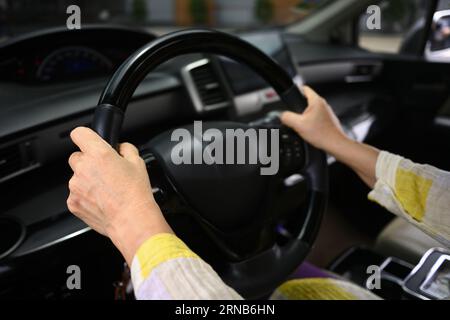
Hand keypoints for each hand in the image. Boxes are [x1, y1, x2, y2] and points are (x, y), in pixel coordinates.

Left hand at [67, 127, 171, 263]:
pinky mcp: (73, 202)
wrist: (131, 220)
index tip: (88, 141)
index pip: (79, 133)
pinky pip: (76, 194)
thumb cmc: (136, 194)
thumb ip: (126, 149)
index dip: (85, 136)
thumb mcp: (138, 163)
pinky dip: (85, 196)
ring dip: (87, 181)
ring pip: (77, 177)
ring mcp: (75, 186)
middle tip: (104, 172)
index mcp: (99, 154)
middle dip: (88, 162)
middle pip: (77, 157)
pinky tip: (101, 201)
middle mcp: (83, 168)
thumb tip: (120, 148)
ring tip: (106, 191)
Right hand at [281, 86, 347, 152]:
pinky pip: (316, 118)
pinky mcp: (328, 120)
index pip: (304, 88)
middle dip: (299, 108)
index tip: (290, 97)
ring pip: (311, 110)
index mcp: (316, 101)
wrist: (335, 144)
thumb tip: (282, 115)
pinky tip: (310, 130)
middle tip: (295, 117)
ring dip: (305, 116)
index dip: (295, 91)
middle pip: (306, 100)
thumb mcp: (298, 125)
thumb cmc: (322, 134)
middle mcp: (323, 104)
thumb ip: (287, 117)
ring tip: (303, 126)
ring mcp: (327, 112)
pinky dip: (311, 122)